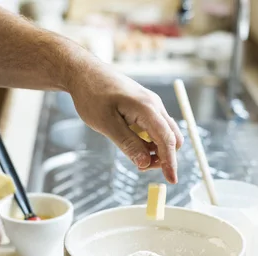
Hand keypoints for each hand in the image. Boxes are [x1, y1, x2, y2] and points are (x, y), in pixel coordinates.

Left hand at [68, 60, 183, 183]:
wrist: (84, 72)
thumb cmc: (92, 95)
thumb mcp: (106, 124)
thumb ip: (128, 144)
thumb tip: (145, 164)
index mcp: (147, 108)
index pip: (167, 140)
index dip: (170, 162)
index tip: (172, 181)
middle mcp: (155, 105)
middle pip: (173, 138)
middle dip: (163, 157)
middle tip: (141, 166)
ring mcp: (152, 104)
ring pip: (166, 133)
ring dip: (156, 149)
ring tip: (133, 153)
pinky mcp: (146, 106)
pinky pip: (156, 127)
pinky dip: (150, 139)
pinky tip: (133, 141)